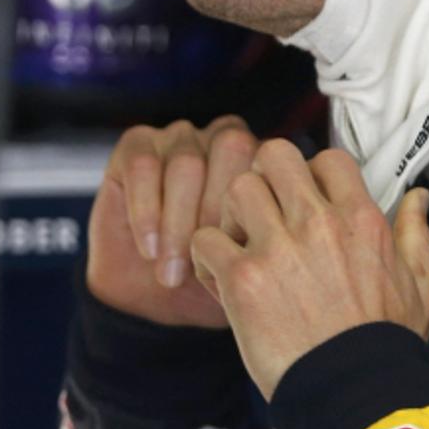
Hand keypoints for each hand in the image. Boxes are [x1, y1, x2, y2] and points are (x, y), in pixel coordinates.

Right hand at [85, 116, 255, 328]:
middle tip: (203, 264)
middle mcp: (223, 138)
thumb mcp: (252, 267)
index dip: (254, 211)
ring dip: (178, 224)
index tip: (241, 260)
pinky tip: (150, 249)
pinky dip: (146, 212)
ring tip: (174, 272)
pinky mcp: (137, 144)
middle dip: (217, 210)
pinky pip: (143, 165)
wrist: (151, 292)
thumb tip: (292, 251)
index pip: (270, 162)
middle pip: (231, 147)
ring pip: (186, 162)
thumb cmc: (210, 276)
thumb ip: (274, 243)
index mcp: (261, 159)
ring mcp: (181, 137)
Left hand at [191, 140, 428, 399]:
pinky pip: (205, 239)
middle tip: (266, 212)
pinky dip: (206, 257)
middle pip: (275, 155)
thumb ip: (414, 232)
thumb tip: (418, 195)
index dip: (312, 174)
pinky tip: (222, 280)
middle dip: (266, 177)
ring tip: (242, 244)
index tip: (308, 204)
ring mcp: (277, 248)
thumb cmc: (389, 343)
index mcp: (360, 218)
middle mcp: (318, 222)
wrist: (357, 393)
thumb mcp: (419, 283)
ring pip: (237, 187)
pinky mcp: (243, 279)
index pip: (326, 158)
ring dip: (233, 213)